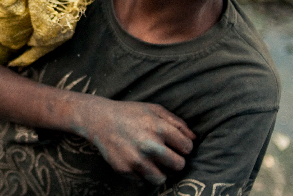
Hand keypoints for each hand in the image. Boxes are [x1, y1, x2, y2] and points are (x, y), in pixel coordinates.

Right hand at [70, 95, 195, 185]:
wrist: (99, 119)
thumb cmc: (130, 113)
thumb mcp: (154, 109)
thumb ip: (177, 122)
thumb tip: (194, 139)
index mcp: (159, 128)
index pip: (187, 148)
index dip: (183, 147)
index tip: (175, 145)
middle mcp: (149, 145)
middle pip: (179, 165)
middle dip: (175, 160)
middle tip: (166, 155)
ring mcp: (136, 160)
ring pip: (162, 178)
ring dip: (160, 171)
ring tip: (153, 162)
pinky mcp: (124, 169)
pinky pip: (142, 181)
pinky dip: (142, 174)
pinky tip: (137, 162)